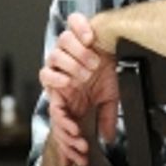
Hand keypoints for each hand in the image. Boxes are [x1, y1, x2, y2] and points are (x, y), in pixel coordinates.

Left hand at [39, 12, 118, 165]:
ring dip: (74, 61)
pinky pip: (69, 28)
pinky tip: (90, 40)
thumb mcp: (109, 100)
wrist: (119, 47)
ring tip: (91, 66)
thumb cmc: (110, 72)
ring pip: (54, 55)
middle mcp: (60, 69)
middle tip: (83, 87)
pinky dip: (80, 33)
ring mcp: (64, 49)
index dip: (63, 124)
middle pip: (46, 78)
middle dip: (66, 84)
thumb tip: (107, 138)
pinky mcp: (73, 29)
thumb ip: (106, 118)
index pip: (56, 109)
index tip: (77, 134)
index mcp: (66, 90)